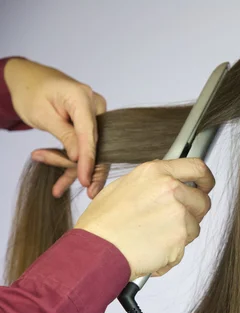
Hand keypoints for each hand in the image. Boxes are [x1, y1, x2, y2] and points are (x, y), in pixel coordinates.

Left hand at [4, 58, 107, 198]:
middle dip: (84, 169)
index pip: (90, 134)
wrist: (29, 79)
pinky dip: (73, 161)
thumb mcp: (42, 115)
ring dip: (73, 168)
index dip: (88, 160)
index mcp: (82, 97)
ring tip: (57, 187)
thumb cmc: (31, 92)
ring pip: (91, 148)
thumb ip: (64, 135)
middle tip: (77, 191)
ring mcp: (95, 114)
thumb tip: (79, 157)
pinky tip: (61, 181)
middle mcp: (95, 105)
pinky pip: (85, 145)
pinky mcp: (91, 123)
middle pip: (96, 144)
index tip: (86, 181)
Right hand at [74, 158, 214, 279]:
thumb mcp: (123, 187)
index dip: (206, 179)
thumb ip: (151, 183)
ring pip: (194, 227)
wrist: (95, 252)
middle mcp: (170, 189)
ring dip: (179, 235)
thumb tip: (168, 182)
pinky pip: (184, 248)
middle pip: (202, 200)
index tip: (206, 185)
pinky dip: (171, 254)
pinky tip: (150, 252)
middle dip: (193, 213)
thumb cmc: (102, 224)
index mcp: (155, 173)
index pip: (197, 167)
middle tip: (173, 222)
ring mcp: (178, 214)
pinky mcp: (179, 238)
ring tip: (152, 239)